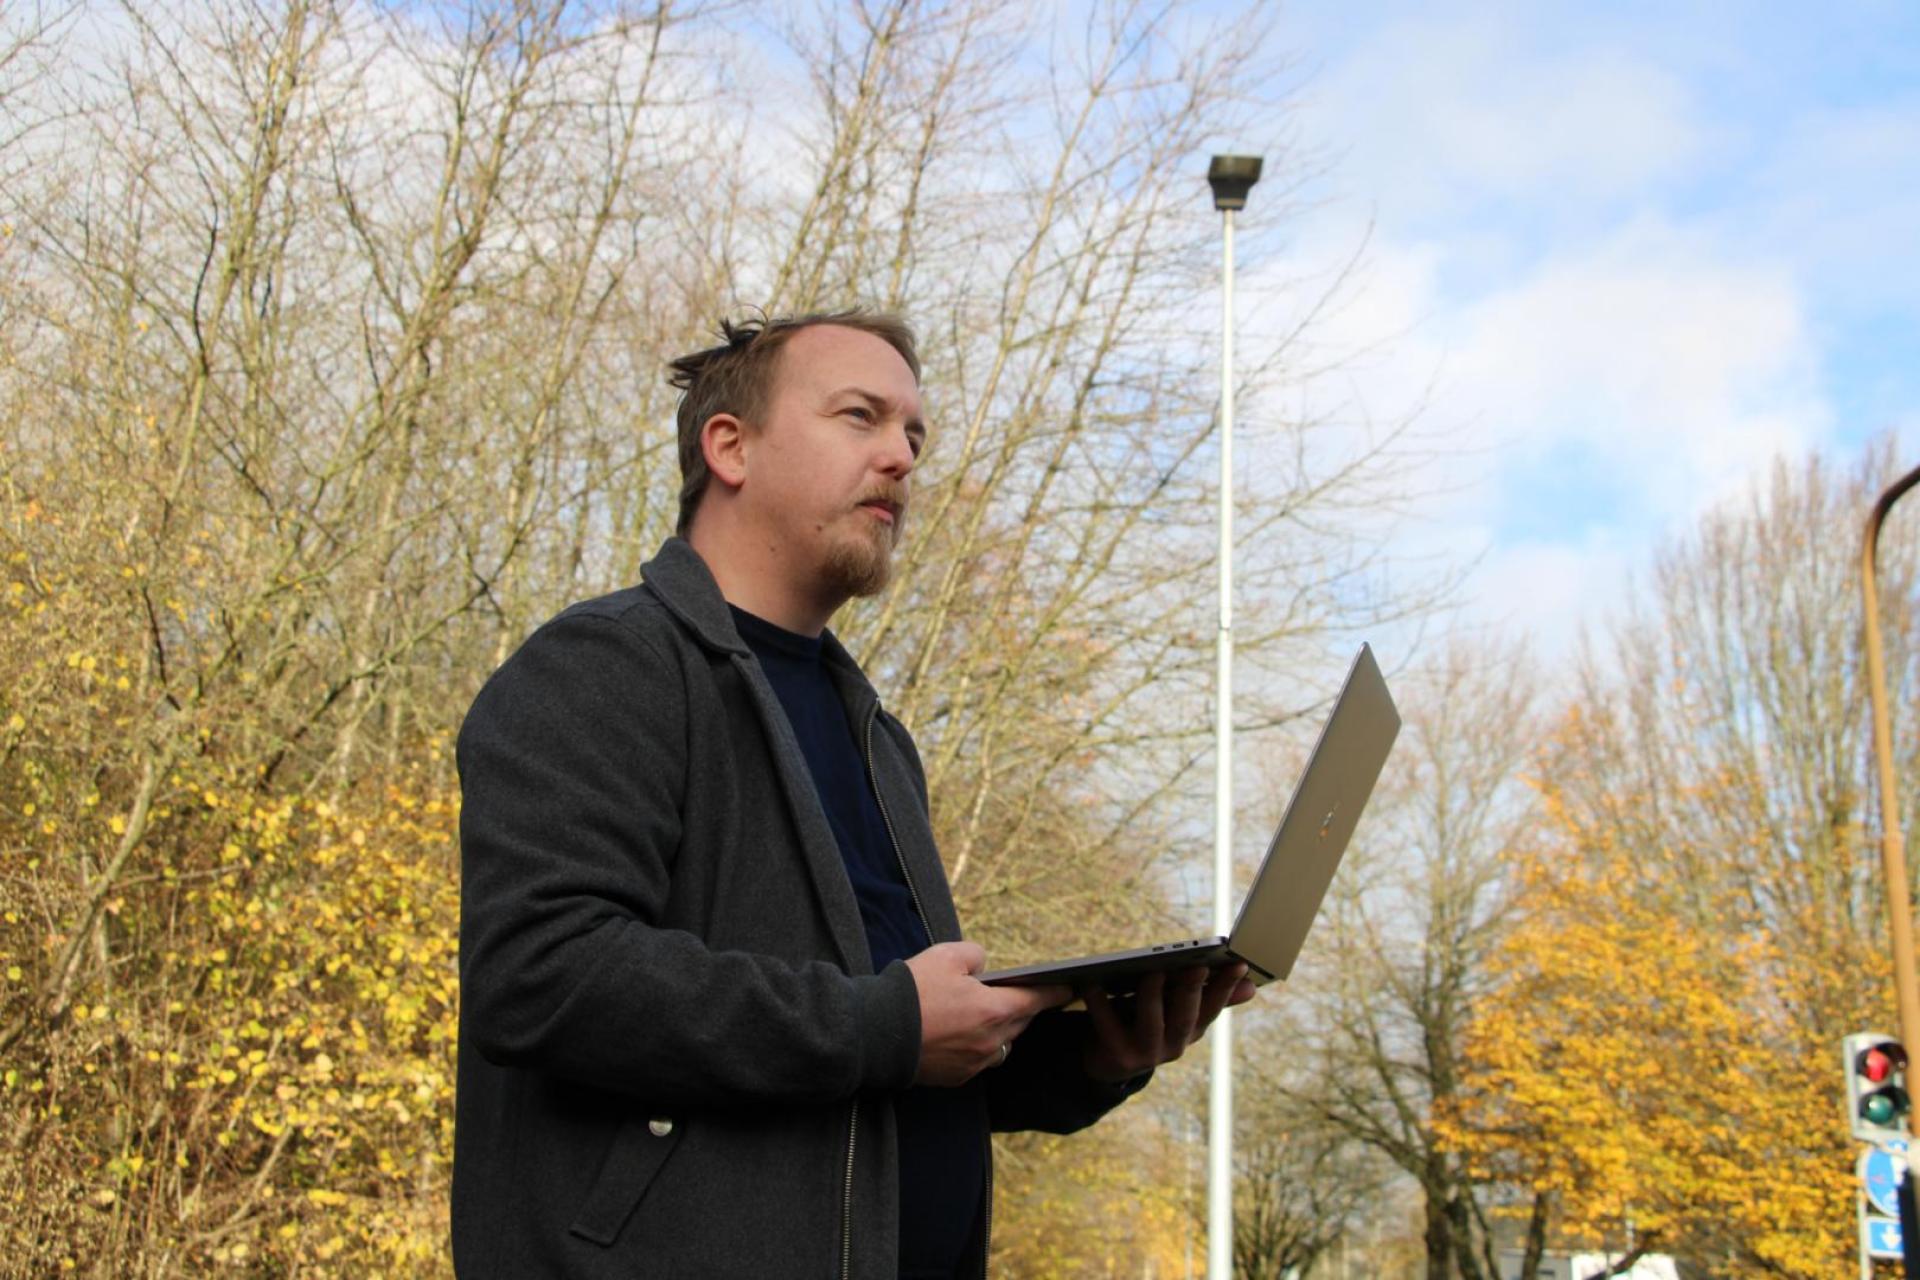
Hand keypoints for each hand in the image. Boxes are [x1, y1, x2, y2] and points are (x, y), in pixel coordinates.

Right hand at [905, 942, 1070, 1086]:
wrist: (877, 1033)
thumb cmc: (913, 992)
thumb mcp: (945, 955)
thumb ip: (974, 955)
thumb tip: (983, 966)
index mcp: (994, 1010)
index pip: (1036, 1000)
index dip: (1054, 993)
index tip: (1069, 989)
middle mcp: (991, 1041)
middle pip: (1019, 1023)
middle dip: (1023, 1008)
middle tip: (1024, 994)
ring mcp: (974, 1062)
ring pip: (1001, 1044)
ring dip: (1001, 1028)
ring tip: (990, 1013)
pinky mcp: (956, 1077)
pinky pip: (979, 1059)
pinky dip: (979, 1046)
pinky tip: (963, 1034)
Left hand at [1081, 963, 1255, 1082]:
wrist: (1106, 1062)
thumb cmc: (1143, 1021)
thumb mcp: (1175, 1009)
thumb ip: (1208, 997)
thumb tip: (1252, 986)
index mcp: (1190, 1031)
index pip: (1213, 1008)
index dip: (1226, 988)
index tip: (1238, 963)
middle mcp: (1174, 1046)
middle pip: (1187, 1019)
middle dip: (1193, 991)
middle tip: (1197, 965)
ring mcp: (1146, 1054)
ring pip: (1154, 1024)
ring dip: (1153, 996)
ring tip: (1153, 970)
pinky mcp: (1118, 1057)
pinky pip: (1108, 1027)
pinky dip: (1100, 1004)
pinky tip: (1093, 982)